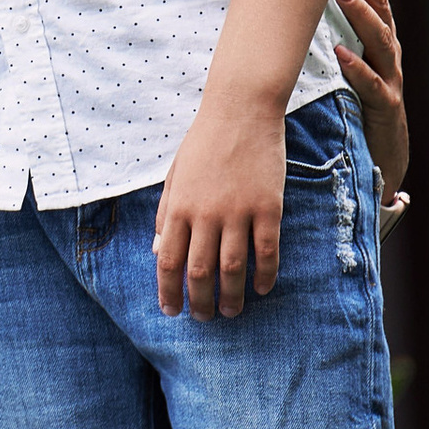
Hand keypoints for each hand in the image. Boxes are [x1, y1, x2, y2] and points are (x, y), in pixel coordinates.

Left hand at [154, 90, 285, 317]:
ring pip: (233, 268)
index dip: (169, 291)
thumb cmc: (204, 142)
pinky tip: (262, 288)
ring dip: (232, 296)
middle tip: (204, 318)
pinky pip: (267, 251)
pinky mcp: (268, 207)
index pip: (169, 261)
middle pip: (200, 272)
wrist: (240, 110)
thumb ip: (167, 215)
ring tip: (232, 311)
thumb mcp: (175, 176)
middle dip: (200, 302)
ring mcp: (239, 211)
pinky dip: (265, 275)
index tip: (171, 311)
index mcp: (179, 207)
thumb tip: (160, 252)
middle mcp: (206, 214)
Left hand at [332, 0, 408, 199]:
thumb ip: (341, 32)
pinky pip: (372, 86)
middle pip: (379, 8)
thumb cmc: (364, 104)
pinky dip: (357, 69)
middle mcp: (389, 54)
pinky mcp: (384, 107)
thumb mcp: (354, 63)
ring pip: (379, 40)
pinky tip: (341, 55)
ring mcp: (390, 79)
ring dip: (358, 13)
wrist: (385, 158)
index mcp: (380, 41)